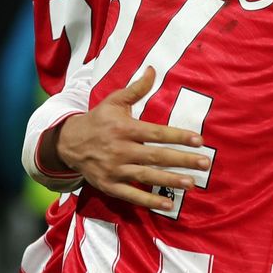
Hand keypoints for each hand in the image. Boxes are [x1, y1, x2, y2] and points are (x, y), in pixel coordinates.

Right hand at [51, 69, 210, 210]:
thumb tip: (153, 69)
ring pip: (147, 176)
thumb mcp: (114, 101)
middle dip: (182, 160)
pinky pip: (131, 195)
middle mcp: (121, 150)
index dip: (178, 136)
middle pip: (156, 156)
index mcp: (124, 128)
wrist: (67, 143)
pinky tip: (169, 204)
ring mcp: (115, 170)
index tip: (199, 140)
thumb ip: (136, 88)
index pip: (157, 133)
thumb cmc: (98, 119)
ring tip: (192, 183)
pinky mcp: (109, 185)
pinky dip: (149, 201)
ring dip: (170, 181)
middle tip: (205, 164)